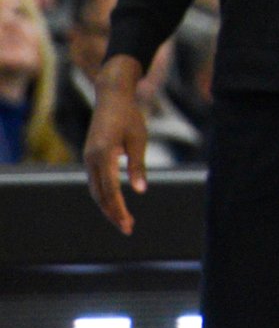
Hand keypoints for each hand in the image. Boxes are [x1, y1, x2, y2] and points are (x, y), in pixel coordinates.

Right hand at [82, 57, 149, 234]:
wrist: (112, 98)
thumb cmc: (129, 117)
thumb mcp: (138, 140)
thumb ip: (138, 165)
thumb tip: (140, 190)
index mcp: (104, 154)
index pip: (110, 191)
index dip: (119, 210)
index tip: (128, 224)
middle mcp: (91, 159)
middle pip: (100, 195)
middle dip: (113, 213)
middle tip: (128, 229)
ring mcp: (88, 158)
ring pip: (95, 190)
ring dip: (108, 206)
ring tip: (124, 221)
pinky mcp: (90, 157)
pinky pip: (96, 181)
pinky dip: (104, 195)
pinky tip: (116, 204)